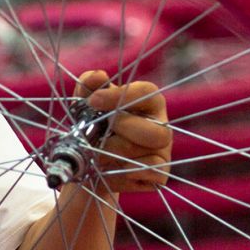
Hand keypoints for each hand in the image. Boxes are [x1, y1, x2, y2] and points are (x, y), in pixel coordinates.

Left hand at [75, 70, 171, 191]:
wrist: (90, 164)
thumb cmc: (94, 128)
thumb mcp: (86, 105)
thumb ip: (89, 87)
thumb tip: (97, 76)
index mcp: (148, 102)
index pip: (146, 92)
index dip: (120, 96)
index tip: (93, 100)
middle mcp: (161, 124)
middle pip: (152, 128)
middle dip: (120, 129)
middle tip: (97, 132)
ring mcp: (163, 151)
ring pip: (147, 151)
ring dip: (115, 152)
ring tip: (97, 153)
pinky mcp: (160, 173)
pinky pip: (149, 172)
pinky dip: (124, 171)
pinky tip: (109, 169)